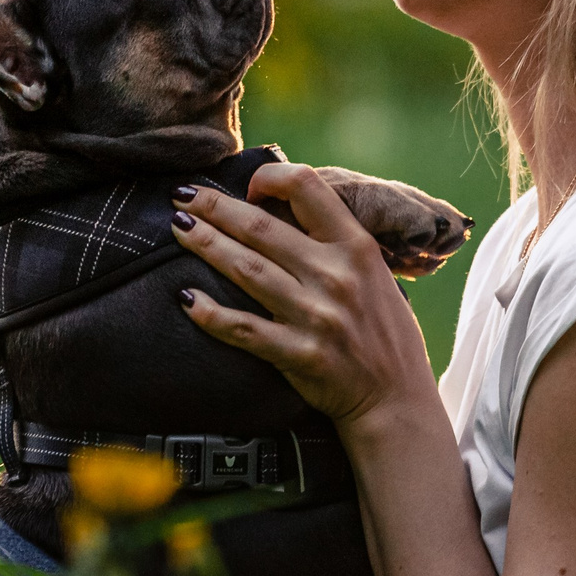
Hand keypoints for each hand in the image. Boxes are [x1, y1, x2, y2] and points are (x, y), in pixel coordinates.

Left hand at [171, 162, 441, 431]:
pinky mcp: (299, 354)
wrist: (396, 398)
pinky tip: (187, 299)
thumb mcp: (374, 271)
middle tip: (183, 196)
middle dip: (215, 207)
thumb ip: (335, 241)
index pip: (306, 187)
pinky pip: (243, 329)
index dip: (269, 178)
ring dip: (205, 245)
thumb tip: (282, 207)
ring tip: (179, 229)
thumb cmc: (383, 329)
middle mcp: (335, 275)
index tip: (247, 186)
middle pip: (260, 226)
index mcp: (356, 246)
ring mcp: (316, 315)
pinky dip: (211, 313)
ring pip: (246, 269)